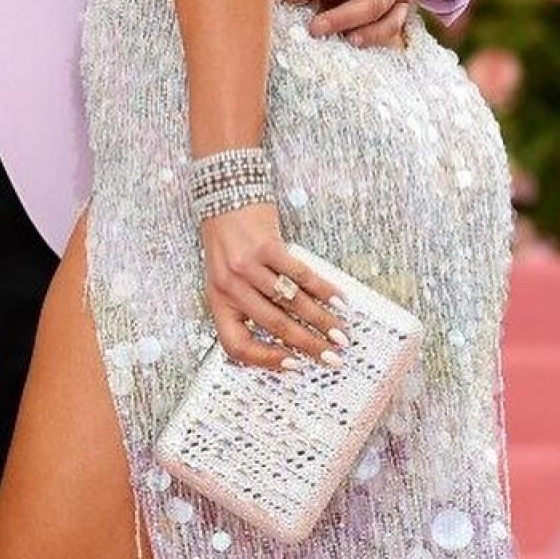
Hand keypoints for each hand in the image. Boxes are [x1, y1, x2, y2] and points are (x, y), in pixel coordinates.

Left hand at [201, 202, 347, 369]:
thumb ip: (246, 303)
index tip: (294, 366)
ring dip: (321, 320)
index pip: (236, 344)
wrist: (223, 192)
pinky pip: (299, 274)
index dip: (265, 359)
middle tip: (333, 357)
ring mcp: (247, 265)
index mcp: (218, 299)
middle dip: (309, 345)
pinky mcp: (266, 245)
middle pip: (274, 325)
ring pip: (291, 302)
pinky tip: (338, 299)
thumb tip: (287, 336)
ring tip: (341, 333)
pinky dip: (322, 289)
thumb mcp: (224, 276)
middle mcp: (230, 285)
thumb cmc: (227, 239)